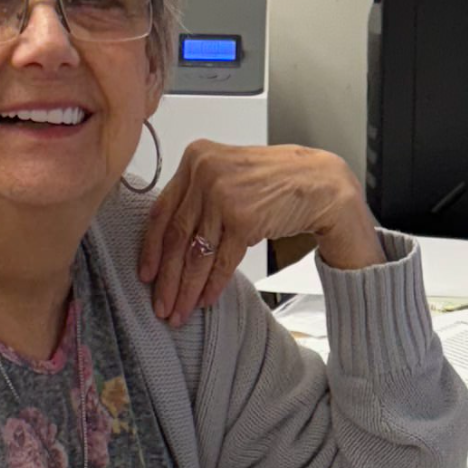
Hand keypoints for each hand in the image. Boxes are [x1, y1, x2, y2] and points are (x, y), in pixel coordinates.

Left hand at [138, 141, 380, 322]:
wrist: (321, 183)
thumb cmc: (278, 180)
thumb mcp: (229, 175)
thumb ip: (199, 195)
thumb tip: (171, 240)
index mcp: (196, 157)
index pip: (162, 210)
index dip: (151, 248)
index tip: (146, 274)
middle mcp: (205, 172)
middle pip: (176, 236)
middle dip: (167, 278)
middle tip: (161, 303)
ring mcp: (223, 194)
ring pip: (197, 253)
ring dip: (187, 288)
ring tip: (181, 310)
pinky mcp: (243, 217)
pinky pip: (222, 260)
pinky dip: (213, 284)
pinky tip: (206, 299)